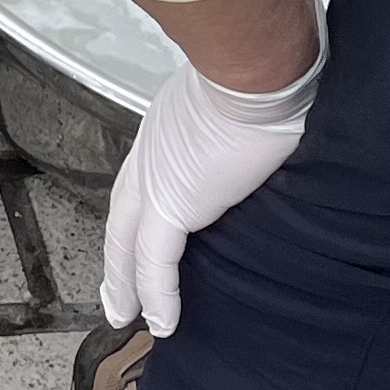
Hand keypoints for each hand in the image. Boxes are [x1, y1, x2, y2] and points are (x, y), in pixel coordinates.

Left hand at [98, 48, 319, 336]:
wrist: (257, 65)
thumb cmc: (264, 67)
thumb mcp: (244, 93)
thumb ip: (244, 117)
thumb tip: (275, 123)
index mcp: (168, 127)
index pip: (145, 177)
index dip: (138, 210)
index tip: (136, 234)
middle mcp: (152, 153)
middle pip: (124, 215)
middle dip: (117, 255)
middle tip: (114, 290)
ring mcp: (158, 180)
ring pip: (130, 245)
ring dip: (125, 283)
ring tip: (124, 315)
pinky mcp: (174, 205)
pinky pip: (157, 263)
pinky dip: (156, 295)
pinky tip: (160, 324)